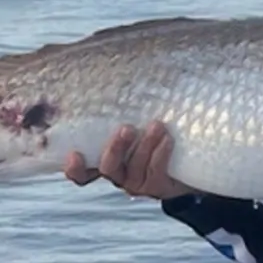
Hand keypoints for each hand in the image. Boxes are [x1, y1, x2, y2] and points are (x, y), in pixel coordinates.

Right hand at [63, 120, 187, 201]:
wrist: (187, 160)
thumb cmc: (154, 130)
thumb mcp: (136, 118)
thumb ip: (122, 108)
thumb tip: (110, 75)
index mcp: (106, 158)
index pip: (82, 172)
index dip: (74, 168)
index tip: (74, 154)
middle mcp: (118, 174)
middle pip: (108, 167)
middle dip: (115, 148)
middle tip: (127, 128)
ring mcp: (137, 183)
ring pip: (135, 167)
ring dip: (144, 145)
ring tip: (156, 126)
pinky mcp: (157, 187)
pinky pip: (156, 171)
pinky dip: (160, 154)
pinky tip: (167, 139)